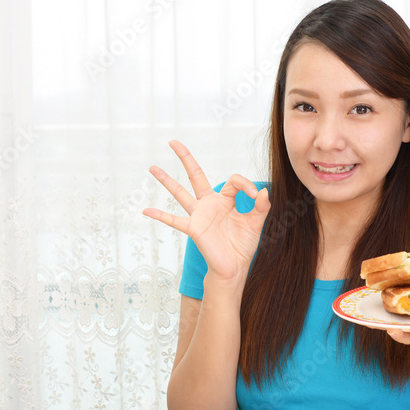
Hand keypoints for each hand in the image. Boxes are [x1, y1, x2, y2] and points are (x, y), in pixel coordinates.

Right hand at [143, 140, 269, 282]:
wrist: (234, 267)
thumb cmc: (242, 245)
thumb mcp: (256, 223)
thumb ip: (261, 207)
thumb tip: (263, 190)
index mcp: (225, 200)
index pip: (233, 181)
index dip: (246, 184)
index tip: (256, 195)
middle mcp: (209, 204)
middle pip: (195, 175)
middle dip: (185, 158)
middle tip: (172, 142)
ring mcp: (199, 215)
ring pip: (180, 193)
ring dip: (166, 180)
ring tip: (152, 167)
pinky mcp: (194, 229)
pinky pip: (174, 220)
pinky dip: (160, 215)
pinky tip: (145, 210)